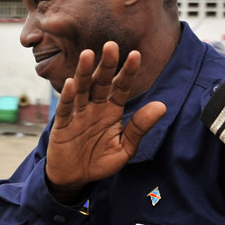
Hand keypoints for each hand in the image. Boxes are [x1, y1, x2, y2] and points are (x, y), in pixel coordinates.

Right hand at [45, 41, 166, 201]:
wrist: (75, 178)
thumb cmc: (100, 161)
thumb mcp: (125, 148)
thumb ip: (139, 127)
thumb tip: (162, 106)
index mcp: (112, 110)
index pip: (121, 86)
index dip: (128, 71)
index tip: (136, 55)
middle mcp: (95, 107)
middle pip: (101, 82)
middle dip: (106, 64)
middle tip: (111, 45)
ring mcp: (78, 114)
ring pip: (82, 89)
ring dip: (84, 72)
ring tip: (88, 54)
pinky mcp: (62, 124)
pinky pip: (66, 108)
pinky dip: (68, 96)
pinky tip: (71, 83)